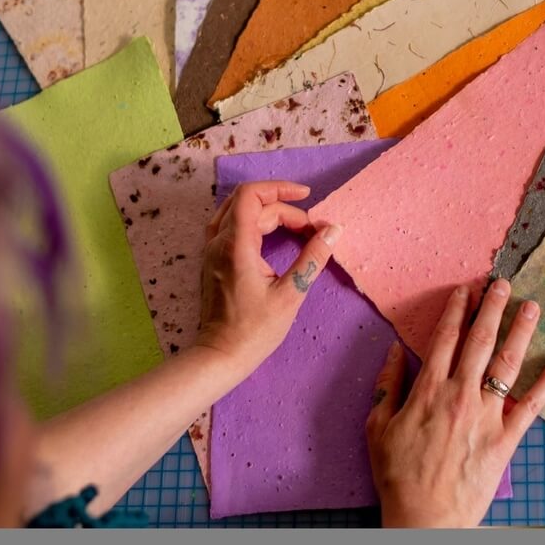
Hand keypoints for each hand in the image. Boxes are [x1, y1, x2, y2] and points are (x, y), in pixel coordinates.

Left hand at [195, 180, 341, 375]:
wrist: (219, 355)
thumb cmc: (255, 330)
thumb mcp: (291, 294)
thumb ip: (312, 258)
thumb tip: (333, 230)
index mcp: (236, 245)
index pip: (252, 195)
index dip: (280, 189)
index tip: (306, 197)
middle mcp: (218, 241)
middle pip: (250, 204)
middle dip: (283, 208)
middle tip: (311, 229)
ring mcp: (212, 250)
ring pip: (238, 212)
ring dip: (267, 212)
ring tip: (295, 226)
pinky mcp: (213, 260)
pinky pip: (231, 226)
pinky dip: (254, 222)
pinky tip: (271, 235)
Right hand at [366, 279, 544, 527]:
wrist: (425, 518)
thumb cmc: (397, 475)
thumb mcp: (377, 427)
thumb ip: (387, 385)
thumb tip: (394, 349)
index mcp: (427, 390)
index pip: (444, 338)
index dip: (456, 310)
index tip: (465, 290)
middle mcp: (459, 395)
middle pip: (479, 342)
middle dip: (491, 308)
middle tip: (503, 284)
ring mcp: (486, 416)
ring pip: (507, 364)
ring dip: (520, 331)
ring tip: (531, 306)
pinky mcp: (506, 439)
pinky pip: (531, 406)